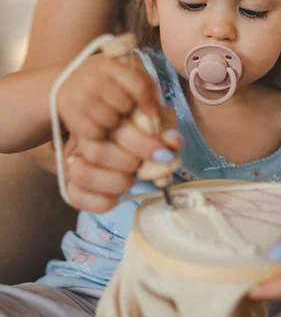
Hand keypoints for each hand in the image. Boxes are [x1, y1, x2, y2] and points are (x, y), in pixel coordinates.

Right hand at [58, 53, 159, 139]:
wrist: (63, 83)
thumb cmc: (102, 79)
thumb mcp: (120, 71)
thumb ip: (142, 82)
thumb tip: (157, 107)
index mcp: (109, 64)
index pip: (138, 84)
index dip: (148, 101)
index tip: (153, 111)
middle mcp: (92, 78)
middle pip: (125, 105)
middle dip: (128, 111)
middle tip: (123, 110)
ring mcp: (80, 98)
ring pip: (111, 121)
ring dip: (114, 123)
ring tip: (110, 116)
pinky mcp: (71, 116)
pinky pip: (96, 133)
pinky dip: (101, 132)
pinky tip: (98, 123)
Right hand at [64, 110, 182, 212]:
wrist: (116, 142)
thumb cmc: (140, 127)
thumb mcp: (155, 119)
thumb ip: (165, 127)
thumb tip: (174, 143)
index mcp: (102, 115)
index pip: (116, 127)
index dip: (145, 144)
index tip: (165, 155)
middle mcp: (81, 136)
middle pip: (97, 152)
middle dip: (130, 164)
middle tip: (143, 166)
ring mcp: (72, 161)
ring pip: (82, 174)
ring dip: (116, 182)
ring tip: (131, 179)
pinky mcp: (70, 185)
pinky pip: (77, 197)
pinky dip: (103, 201)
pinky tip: (118, 195)